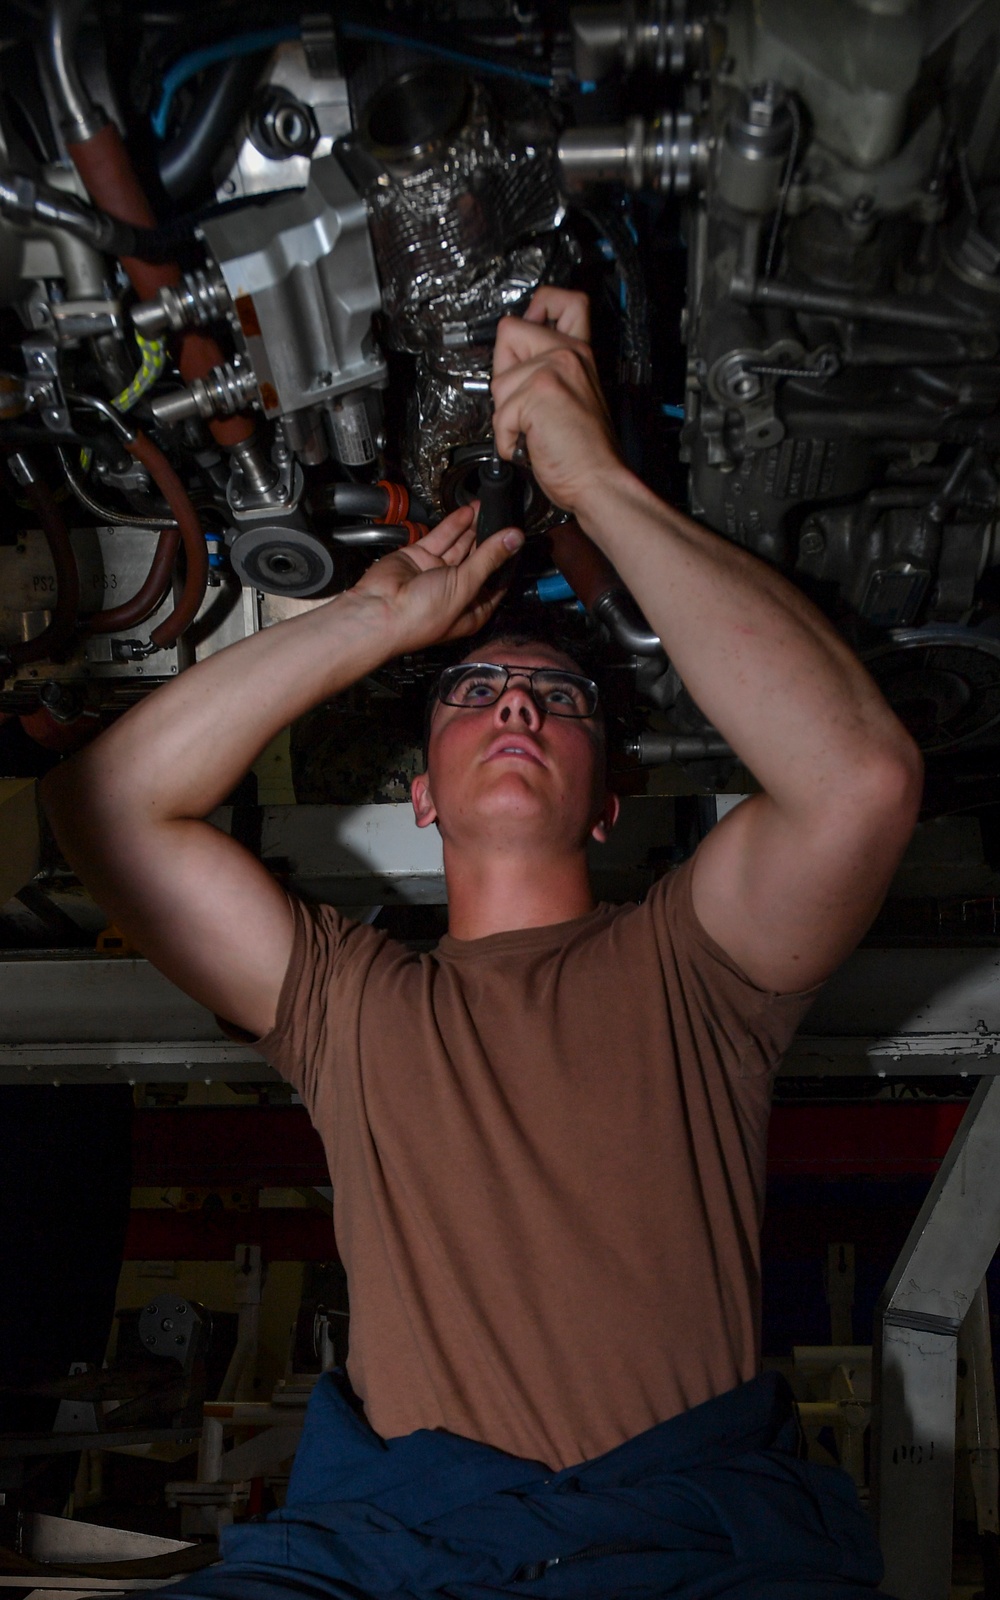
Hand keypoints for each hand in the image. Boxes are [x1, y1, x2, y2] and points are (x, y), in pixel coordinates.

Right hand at [349, 504, 522, 654]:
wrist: (380, 610)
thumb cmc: (421, 616)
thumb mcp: (465, 585)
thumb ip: (489, 559)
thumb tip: (514, 540)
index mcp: (471, 609)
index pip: (496, 581)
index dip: (506, 560)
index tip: (517, 539)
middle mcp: (455, 592)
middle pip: (478, 560)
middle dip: (490, 539)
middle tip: (504, 517)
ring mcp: (436, 573)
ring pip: (460, 545)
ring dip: (474, 527)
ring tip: (489, 508)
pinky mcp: (420, 557)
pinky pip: (441, 538)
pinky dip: (454, 525)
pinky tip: (469, 512)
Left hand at [491, 287, 622, 514]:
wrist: (598, 481)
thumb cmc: (584, 452)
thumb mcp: (573, 395)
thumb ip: (548, 369)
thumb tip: (514, 359)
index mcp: (579, 353)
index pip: (562, 299)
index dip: (539, 304)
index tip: (532, 319)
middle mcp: (569, 354)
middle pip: (508, 331)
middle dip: (504, 372)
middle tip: (526, 403)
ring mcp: (554, 369)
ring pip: (499, 381)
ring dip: (507, 416)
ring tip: (534, 431)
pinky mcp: (540, 392)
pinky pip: (500, 414)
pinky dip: (508, 440)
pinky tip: (532, 445)